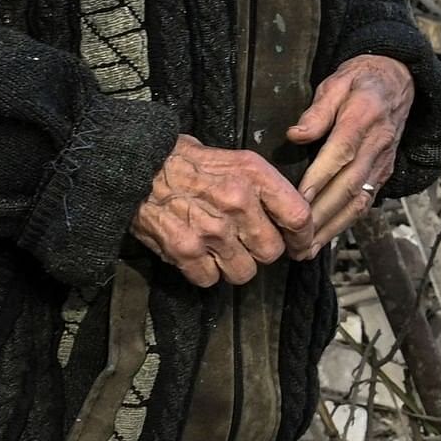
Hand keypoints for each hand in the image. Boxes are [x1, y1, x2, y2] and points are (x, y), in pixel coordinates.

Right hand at [131, 135, 308, 287]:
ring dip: (233, 265)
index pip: (298, 216)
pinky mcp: (185, 251)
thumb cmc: (188, 163)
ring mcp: (211, 229)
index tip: (300, 246)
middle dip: (259, 251)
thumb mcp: (235, 160)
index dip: (303, 238)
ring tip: (218, 247)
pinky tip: (197, 253)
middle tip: (243, 241)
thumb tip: (294, 220)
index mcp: (253, 175)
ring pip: (244, 272)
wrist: (136, 165)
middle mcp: (236, 202)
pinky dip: (205, 272)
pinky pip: (211, 280)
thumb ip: (265, 188)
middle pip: (271, 252)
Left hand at [283, 54, 416, 255]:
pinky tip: (325, 237)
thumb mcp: (337, 81)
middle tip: (294, 238)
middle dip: (321, 216)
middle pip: (348, 186)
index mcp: (363, 118)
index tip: (296, 200)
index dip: (319, 179)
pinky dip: (345, 223)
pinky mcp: (383, 173)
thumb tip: (296, 134)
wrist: (399, 81)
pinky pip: (364, 202)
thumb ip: (318, 109)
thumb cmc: (361, 80)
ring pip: (358, 200)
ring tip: (306, 249)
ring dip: (332, 228)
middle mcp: (376, 145)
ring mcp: (382, 162)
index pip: (340, 153)